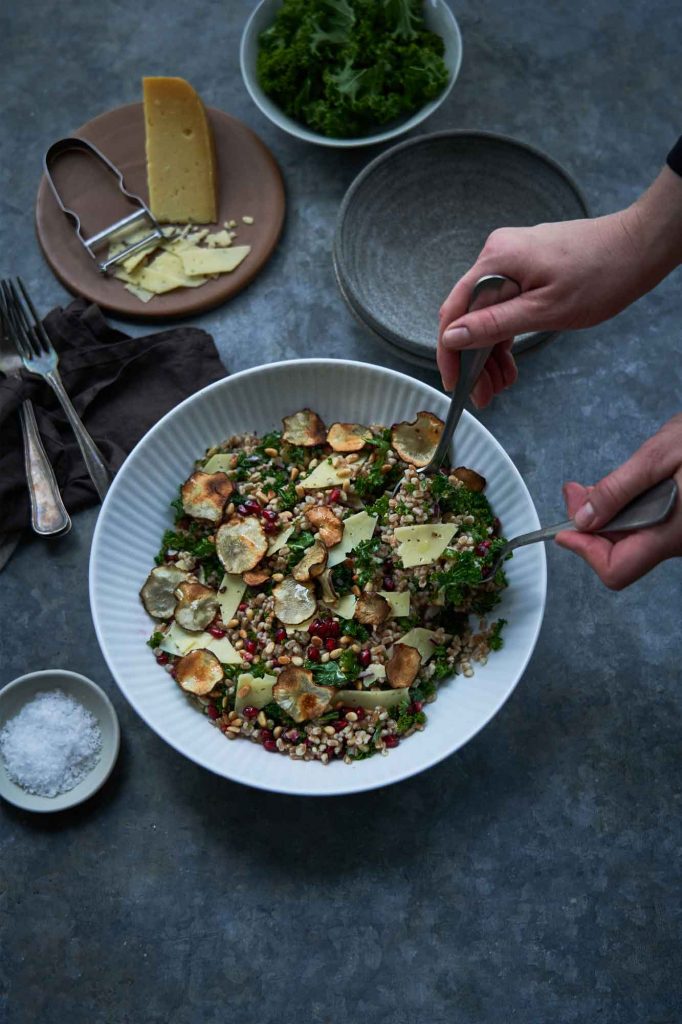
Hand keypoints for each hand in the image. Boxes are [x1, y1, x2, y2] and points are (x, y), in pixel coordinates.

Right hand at [437, 166, 681, 405]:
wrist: (638, 247)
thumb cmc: (601, 275)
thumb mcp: (545, 311)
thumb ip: (494, 325)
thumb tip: (452, 337)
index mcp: (495, 261)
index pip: (454, 313)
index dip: (450, 353)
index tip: (455, 384)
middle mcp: (496, 255)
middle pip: (470, 315)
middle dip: (475, 359)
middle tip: (486, 396)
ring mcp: (510, 260)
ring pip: (487, 314)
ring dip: (491, 351)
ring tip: (503, 384)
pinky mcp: (524, 267)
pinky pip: (503, 305)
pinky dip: (505, 334)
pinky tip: (510, 362)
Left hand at [555, 414, 681, 588]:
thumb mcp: (659, 455)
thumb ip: (619, 489)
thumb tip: (584, 518)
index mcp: (672, 532)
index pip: (616, 570)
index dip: (584, 552)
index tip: (564, 530)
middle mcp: (679, 543)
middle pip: (620, 553)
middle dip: (591, 525)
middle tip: (575, 491)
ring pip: (635, 539)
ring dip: (610, 515)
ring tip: (598, 485)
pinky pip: (651, 527)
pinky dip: (631, 510)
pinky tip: (627, 487)